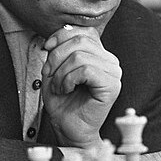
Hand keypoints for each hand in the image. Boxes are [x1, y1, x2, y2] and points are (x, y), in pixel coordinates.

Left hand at [42, 25, 121, 149]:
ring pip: (80, 55)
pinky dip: (68, 79)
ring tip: (59, 87)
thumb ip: (59, 50)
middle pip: (80, 40)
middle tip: (49, 75)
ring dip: (60, 72)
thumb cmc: (63, 102)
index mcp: (100, 54)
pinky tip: (66, 90)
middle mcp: (110, 61)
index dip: (61, 36)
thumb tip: (57, 36)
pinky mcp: (111, 86)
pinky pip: (86, 70)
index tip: (46, 49)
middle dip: (56, 56)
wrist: (69, 129)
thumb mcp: (55, 69)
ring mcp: (113, 73)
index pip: (83, 31)